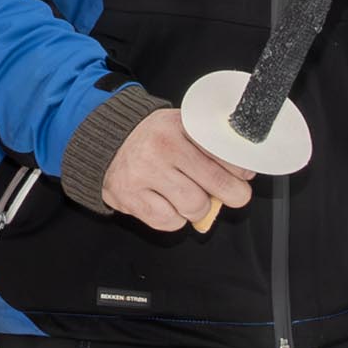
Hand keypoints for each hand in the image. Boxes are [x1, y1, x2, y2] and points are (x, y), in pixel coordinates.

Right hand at [99, 110, 254, 234]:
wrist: (104, 144)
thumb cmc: (151, 139)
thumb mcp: (179, 127)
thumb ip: (207, 144)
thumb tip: (243, 174)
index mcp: (178, 125)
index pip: (223, 151)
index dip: (240, 169)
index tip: (243, 175)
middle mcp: (161, 147)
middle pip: (217, 184)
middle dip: (233, 194)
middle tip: (234, 195)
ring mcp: (144, 174)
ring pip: (195, 206)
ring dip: (199, 207)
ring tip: (190, 197)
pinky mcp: (130, 197)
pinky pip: (170, 222)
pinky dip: (175, 219)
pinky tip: (168, 204)